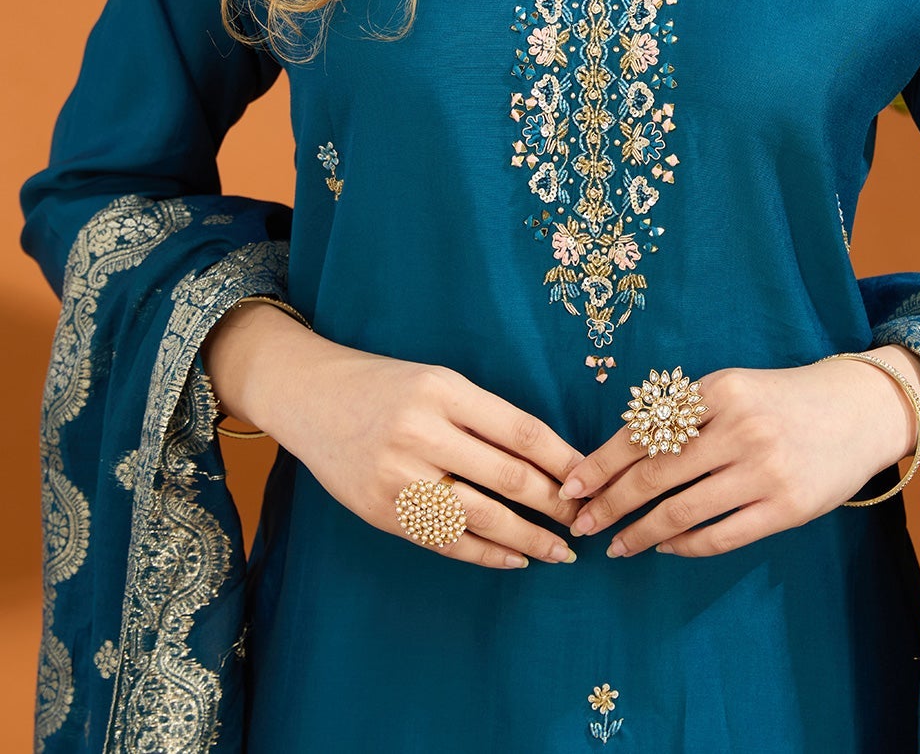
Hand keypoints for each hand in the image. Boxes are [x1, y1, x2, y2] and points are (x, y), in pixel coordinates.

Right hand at [206, 305, 588, 571]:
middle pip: (507, 477)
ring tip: (560, 550)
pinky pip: (446, 541)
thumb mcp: (437, 381)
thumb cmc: (385, 386)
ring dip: (529, 539)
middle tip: (585, 519)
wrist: (310, 398)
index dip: (561, 458)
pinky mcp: (383, 512)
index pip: (520, 429)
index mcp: (444, 390)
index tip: (589, 477)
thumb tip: (551, 458)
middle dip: (555, 504)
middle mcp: (422, 432)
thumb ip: (485, 415)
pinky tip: (515, 559)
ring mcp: (399, 476)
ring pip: (482, 518)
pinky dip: (486, 554)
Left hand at [556, 350, 919, 559]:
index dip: (600, 464)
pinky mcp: (787, 508)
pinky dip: (685, 546)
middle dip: (609, 504)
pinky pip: (722, 536)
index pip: (643, 433)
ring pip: (682, 512)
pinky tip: (665, 547)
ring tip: (616, 545)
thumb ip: (685, 415)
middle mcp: (739, 429)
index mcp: (718, 392)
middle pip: (655, 476)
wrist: (858, 410)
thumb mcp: (731, 389)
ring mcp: (765, 471)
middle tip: (580, 523)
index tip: (571, 486)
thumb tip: (621, 456)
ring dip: (641, 534)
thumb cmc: (781, 400)